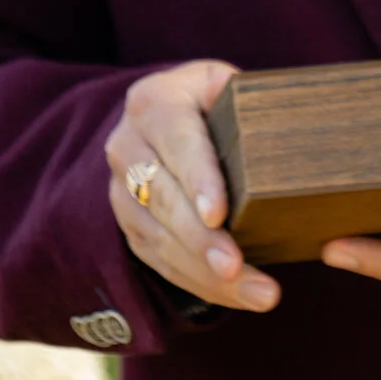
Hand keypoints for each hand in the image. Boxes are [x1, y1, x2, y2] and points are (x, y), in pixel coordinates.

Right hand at [104, 60, 281, 313]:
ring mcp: (122, 190)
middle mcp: (128, 147)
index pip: (177, 142)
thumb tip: (239, 95)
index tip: (218, 215)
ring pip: (160, 239)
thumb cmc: (213, 100)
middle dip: (201, 240)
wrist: (170, 116)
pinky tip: (238, 296)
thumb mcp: (222, 83)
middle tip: (236, 268)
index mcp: (154, 103)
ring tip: (257, 293)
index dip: (197, 179)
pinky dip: (200, 283)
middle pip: (164, 200)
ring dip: (205, 273)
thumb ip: (234, 92)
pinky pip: (161, 261)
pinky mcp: (130, 225)